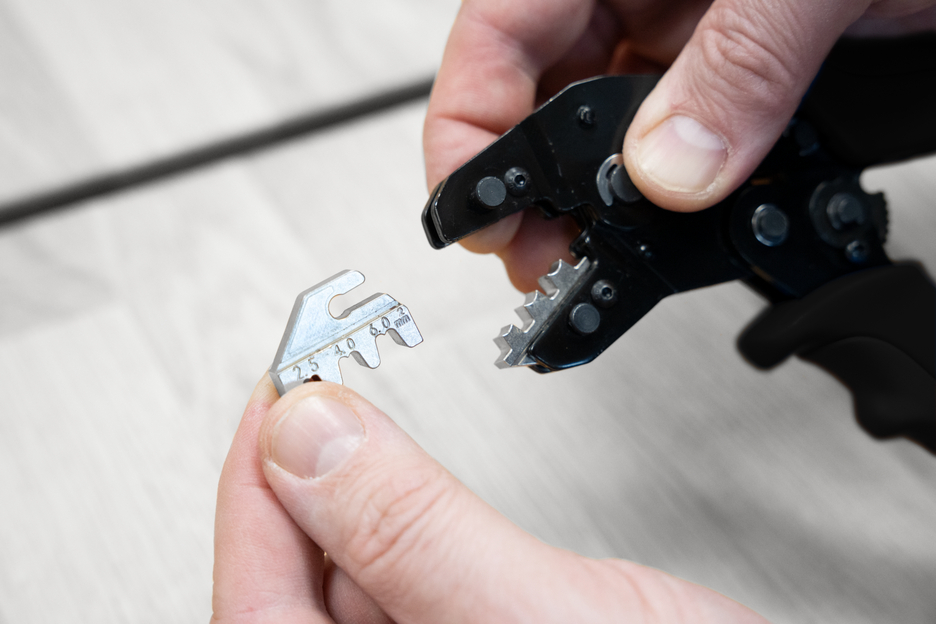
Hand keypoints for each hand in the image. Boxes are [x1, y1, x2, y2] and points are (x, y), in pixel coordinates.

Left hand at [212, 377, 769, 622]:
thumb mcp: (542, 622)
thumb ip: (412, 536)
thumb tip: (310, 437)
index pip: (258, 607)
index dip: (255, 485)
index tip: (277, 391)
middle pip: (300, 589)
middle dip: (304, 475)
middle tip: (315, 382)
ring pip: (354, 580)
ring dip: (349, 493)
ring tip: (350, 415)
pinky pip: (407, 584)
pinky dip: (397, 523)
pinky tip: (398, 486)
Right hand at [423, 0, 935, 291]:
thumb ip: (743, 67)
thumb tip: (672, 172)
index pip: (499, 31)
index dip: (467, 128)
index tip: (475, 211)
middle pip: (540, 91)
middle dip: (529, 186)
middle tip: (541, 259)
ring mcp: (695, 29)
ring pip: (607, 128)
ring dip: (594, 201)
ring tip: (594, 259)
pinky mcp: (743, 69)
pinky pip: (678, 140)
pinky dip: (666, 195)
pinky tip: (662, 226)